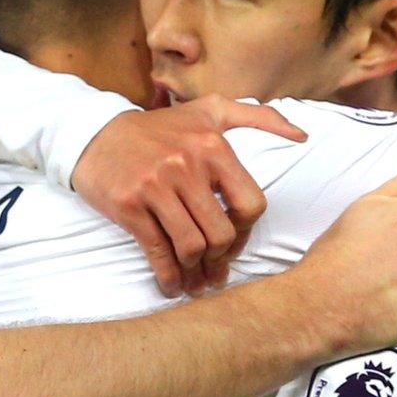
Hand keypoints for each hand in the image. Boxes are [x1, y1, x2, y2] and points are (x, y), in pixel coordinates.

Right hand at [73, 96, 306, 296]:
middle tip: (214, 269)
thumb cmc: (158, 128)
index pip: (250, 204)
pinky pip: (157, 250)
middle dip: (219, 258)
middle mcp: (185, 165)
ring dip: (195, 272)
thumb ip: (258, 117)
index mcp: (212, 146)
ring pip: (190, 246)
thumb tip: (302, 135)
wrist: (94, 134)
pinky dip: (167, 276)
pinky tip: (172, 286)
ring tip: (195, 280)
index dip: (246, 232)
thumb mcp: (210, 110)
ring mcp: (155, 187)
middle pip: (220, 233)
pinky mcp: (129, 206)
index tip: (233, 241)